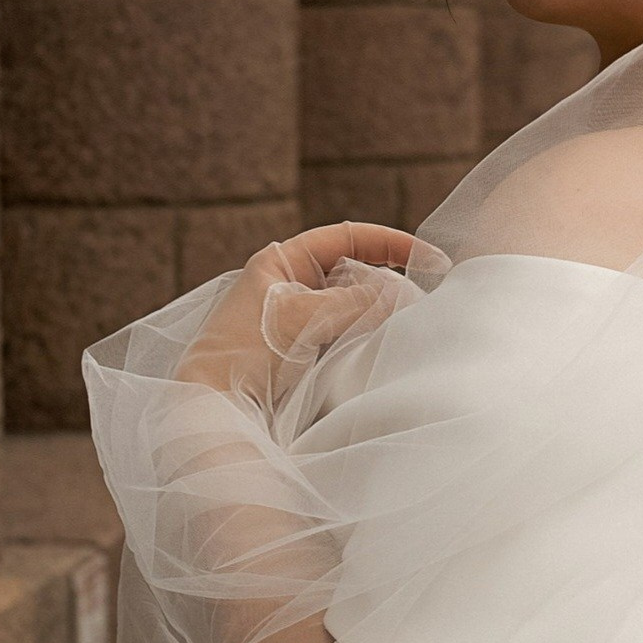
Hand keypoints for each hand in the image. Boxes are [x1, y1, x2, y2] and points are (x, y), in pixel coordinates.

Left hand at [180, 223, 426, 403]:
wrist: (211, 405)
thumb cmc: (242, 352)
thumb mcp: (301, 318)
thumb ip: (354, 302)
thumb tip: (401, 292)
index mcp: (281, 261)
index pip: (347, 238)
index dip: (391, 244)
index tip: (430, 259)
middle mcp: (290, 284)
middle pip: (354, 272)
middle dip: (389, 282)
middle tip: (423, 299)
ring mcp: (297, 318)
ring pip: (352, 306)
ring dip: (379, 313)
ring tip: (409, 324)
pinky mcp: (303, 350)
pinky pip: (344, 334)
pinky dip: (366, 337)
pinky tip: (382, 346)